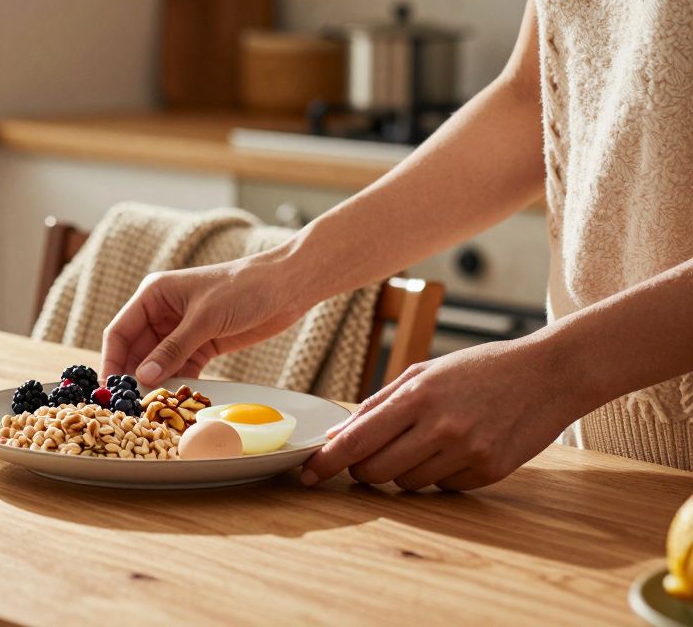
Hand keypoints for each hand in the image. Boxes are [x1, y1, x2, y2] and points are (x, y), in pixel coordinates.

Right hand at [101, 250, 310, 386]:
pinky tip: (177, 402)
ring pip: (158, 363)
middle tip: (132, 405)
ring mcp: (182, 330)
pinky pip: (181, 368)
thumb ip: (173, 349)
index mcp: (154, 295)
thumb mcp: (204, 319)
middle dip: (134, 377)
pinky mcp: (202, 344)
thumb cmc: (243, 288)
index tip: (110, 389)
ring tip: (152, 409)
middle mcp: (162, 313)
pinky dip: (179, 384)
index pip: (120, 331)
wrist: (286, 287)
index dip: (112, 360)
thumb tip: (144, 377)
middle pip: (137, 350)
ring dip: (157, 384)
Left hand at [300, 339, 579, 490]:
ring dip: (402, 471)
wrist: (549, 374)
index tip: (307, 474)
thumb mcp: (425, 373)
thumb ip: (378, 404)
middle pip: (375, 471)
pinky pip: (443, 488)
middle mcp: (441, 427)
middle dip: (363, 469)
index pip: (357, 440)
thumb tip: (336, 436)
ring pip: (407, 484)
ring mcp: (467, 452)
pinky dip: (439, 474)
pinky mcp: (490, 471)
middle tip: (367, 457)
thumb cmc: (480, 369)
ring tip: (424, 442)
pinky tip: (456, 448)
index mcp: (418, 396)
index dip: (327, 462)